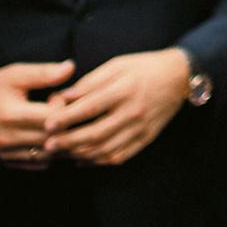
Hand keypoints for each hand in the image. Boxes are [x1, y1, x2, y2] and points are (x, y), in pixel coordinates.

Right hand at [0, 60, 74, 166]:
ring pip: (49, 154)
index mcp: (10, 115)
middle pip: (52, 138)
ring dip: (60, 140)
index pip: (51, 118)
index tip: (58, 97)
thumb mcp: (15, 74)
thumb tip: (70, 68)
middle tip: (63, 110)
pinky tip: (50, 136)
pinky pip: (39, 163)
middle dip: (66, 124)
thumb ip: (43, 73)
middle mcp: (7, 138)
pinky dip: (50, 152)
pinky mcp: (8, 160)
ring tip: (57, 123)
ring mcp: (7, 152)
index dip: (63, 106)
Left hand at [43, 48, 189, 165]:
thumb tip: (63, 97)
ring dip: (80, 154)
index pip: (90, 107)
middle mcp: (134, 111)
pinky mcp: (147, 138)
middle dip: (68, 141)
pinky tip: (84, 159)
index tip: (47, 124)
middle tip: (49, 144)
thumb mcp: (117, 65)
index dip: (66, 118)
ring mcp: (141, 127)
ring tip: (62, 153)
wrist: (180, 76)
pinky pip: (120, 156)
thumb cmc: (144, 67)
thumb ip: (90, 82)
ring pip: (106, 149)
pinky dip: (99, 161)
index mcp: (125, 89)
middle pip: (95, 133)